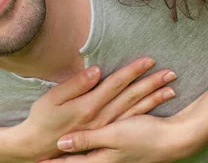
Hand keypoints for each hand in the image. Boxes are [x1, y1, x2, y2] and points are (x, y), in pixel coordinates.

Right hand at [0, 57, 176, 161]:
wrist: (37, 148)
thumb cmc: (42, 120)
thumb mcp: (52, 100)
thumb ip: (75, 85)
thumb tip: (96, 71)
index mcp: (89, 107)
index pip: (116, 84)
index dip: (132, 71)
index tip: (148, 60)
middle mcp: (102, 118)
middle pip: (131, 96)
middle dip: (151, 82)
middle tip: (169, 71)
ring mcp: (106, 129)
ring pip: (135, 109)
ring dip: (154, 96)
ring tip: (171, 85)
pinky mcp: (107, 136)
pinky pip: (131, 121)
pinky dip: (146, 111)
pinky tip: (157, 102)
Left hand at [45, 114, 203, 162]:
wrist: (173, 139)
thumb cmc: (143, 137)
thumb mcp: (112, 136)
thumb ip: (88, 140)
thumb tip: (62, 143)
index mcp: (100, 158)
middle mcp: (105, 161)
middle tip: (41, 162)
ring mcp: (113, 157)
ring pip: (88, 161)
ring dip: (74, 158)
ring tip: (56, 159)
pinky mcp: (121, 149)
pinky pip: (99, 156)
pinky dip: (88, 154)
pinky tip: (85, 153)